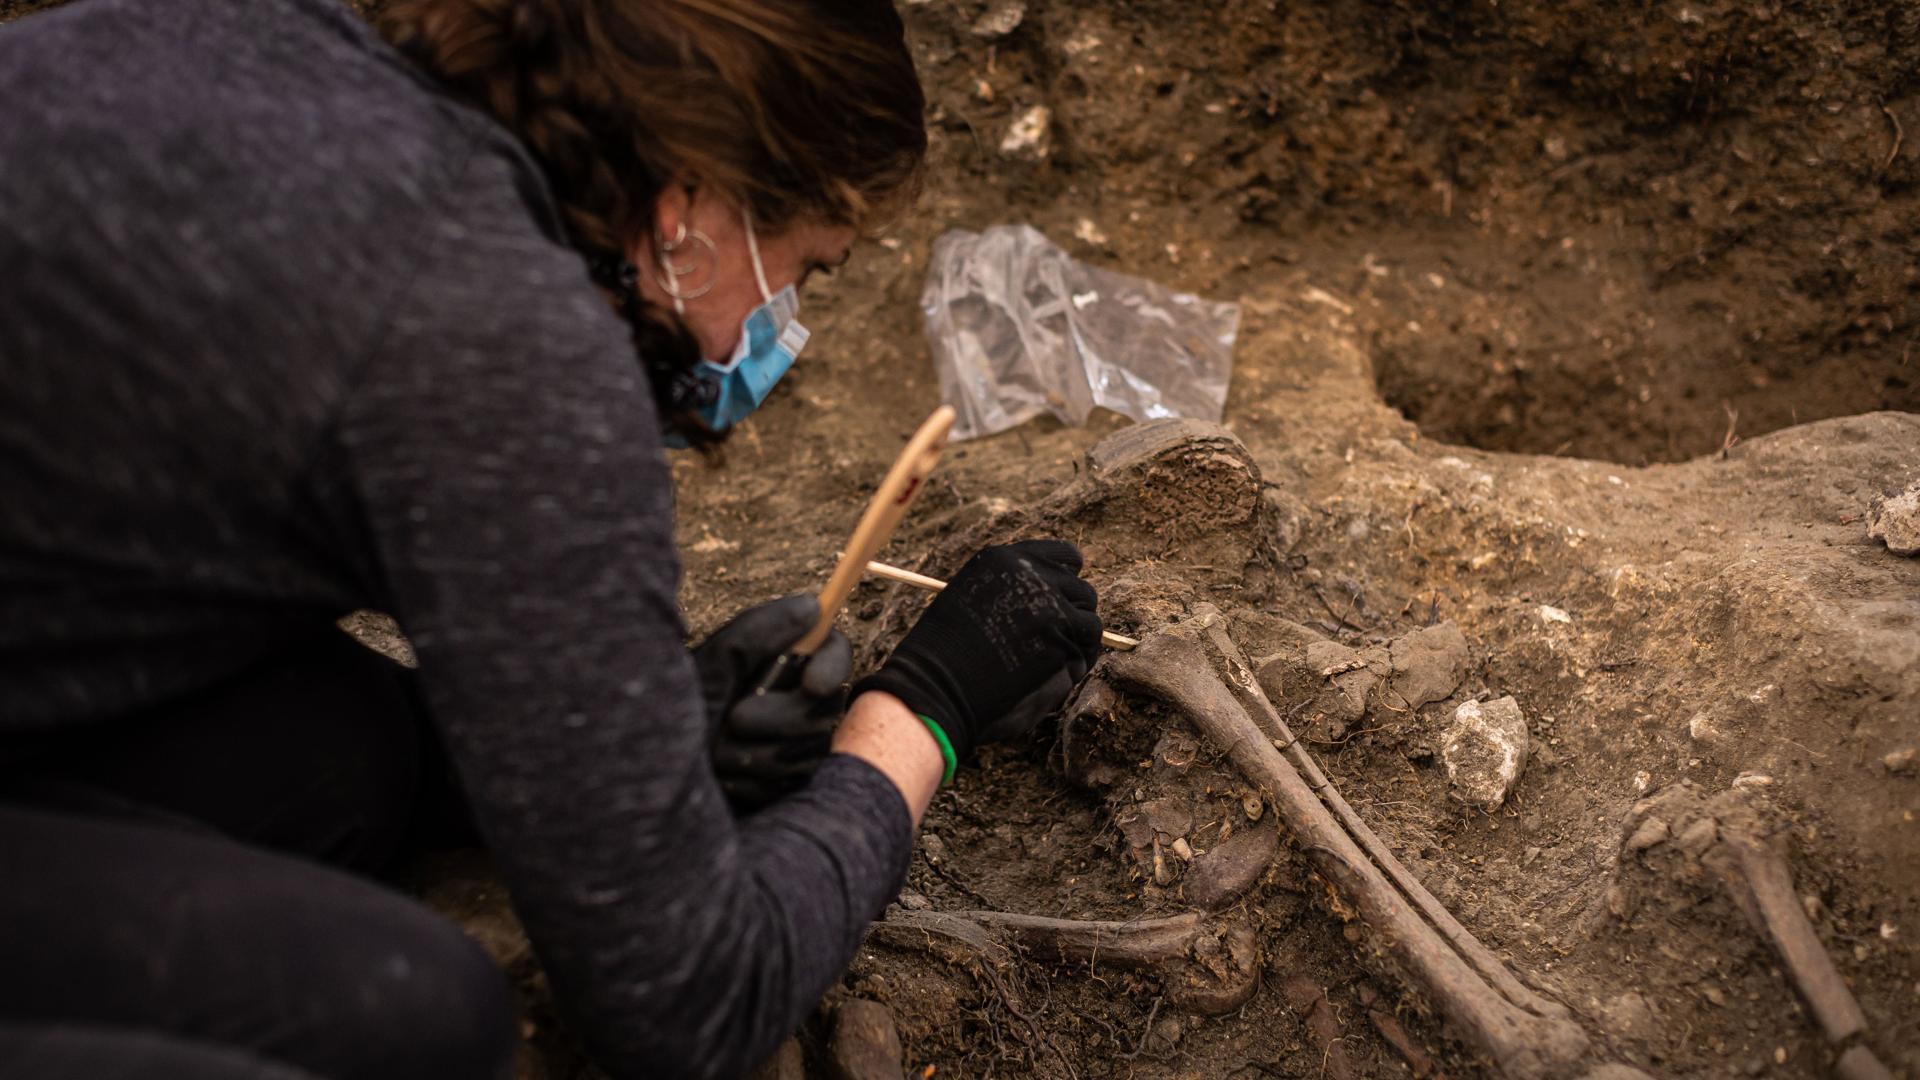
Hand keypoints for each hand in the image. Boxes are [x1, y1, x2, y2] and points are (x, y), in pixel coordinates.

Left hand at [689, 595, 850, 812]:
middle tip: (734, 718)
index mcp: (780, 662)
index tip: (812, 684)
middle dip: (780, 717)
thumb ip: (758, 633)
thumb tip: (811, 605)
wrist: (650, 775)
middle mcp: (795, 701)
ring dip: (758, 754)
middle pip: (826, 707)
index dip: (832, 665)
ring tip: (717, 753)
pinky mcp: (786, 785)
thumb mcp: (710, 666)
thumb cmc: (670, 712)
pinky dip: (755, 783)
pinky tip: (726, 780)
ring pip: (810, 752)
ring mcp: (795, 746)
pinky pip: (793, 785)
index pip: (832, 652)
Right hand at [850, 540, 1101, 773]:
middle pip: (1081, 589)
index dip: (1068, 579)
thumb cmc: (944, 651)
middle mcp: (1031, 574)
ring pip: (1090, 622)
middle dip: (1075, 614)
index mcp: (1005, 558)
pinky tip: (1057, 674)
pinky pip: (1086, 651)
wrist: (935, 683)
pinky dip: (1078, 664)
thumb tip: (1049, 594)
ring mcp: (1050, 606)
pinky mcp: (1059, 641)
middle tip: (1059, 639)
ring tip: (1057, 659)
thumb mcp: (969, 597)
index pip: (1063, 555)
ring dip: (1079, 641)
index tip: (1065, 597)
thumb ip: (1008, 588)